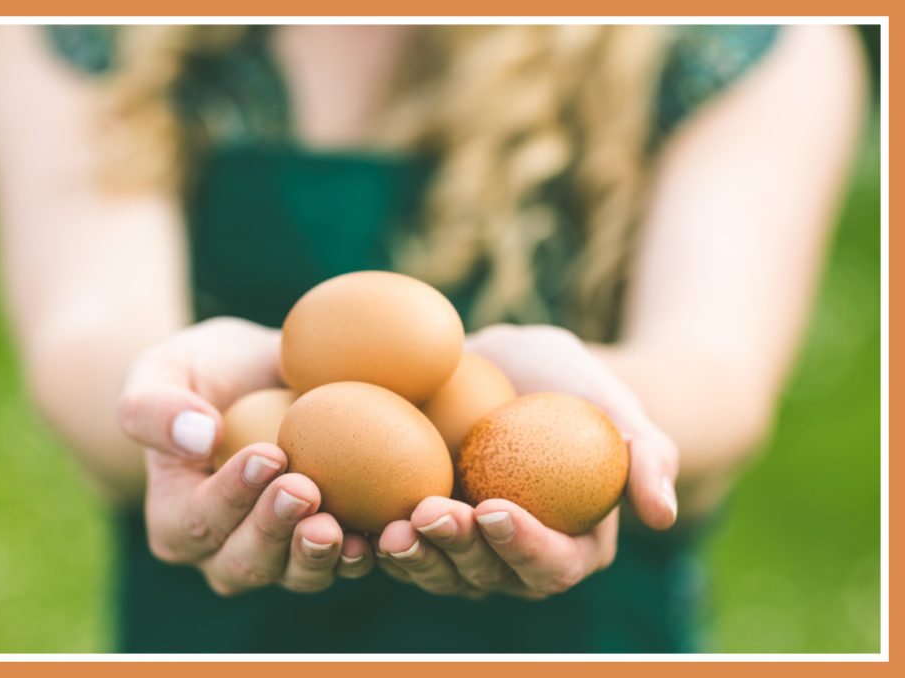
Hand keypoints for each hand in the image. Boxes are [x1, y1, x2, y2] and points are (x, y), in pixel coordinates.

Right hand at [118, 317, 374, 594]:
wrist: (258, 376)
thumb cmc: (201, 371)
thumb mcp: (160, 371)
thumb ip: (154, 407)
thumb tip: (200, 436)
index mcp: (176, 520)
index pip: (199, 519)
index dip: (232, 495)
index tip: (269, 454)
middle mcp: (224, 553)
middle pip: (247, 560)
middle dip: (276, 530)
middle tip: (305, 489)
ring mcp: (280, 556)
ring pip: (297, 574)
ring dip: (320, 555)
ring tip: (342, 527)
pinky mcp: (328, 544)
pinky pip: (345, 561)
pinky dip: (366, 552)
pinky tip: (385, 530)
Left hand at [373, 323, 677, 599]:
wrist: (509, 367)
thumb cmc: (570, 384)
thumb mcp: (614, 403)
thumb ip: (647, 456)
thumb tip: (662, 516)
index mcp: (570, 546)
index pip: (551, 565)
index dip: (523, 547)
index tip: (495, 508)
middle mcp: (515, 560)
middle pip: (488, 577)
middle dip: (458, 553)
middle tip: (432, 512)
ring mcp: (466, 551)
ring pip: (439, 572)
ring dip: (414, 556)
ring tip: (392, 525)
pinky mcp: (423, 531)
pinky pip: (401, 547)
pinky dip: (378, 540)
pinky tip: (355, 518)